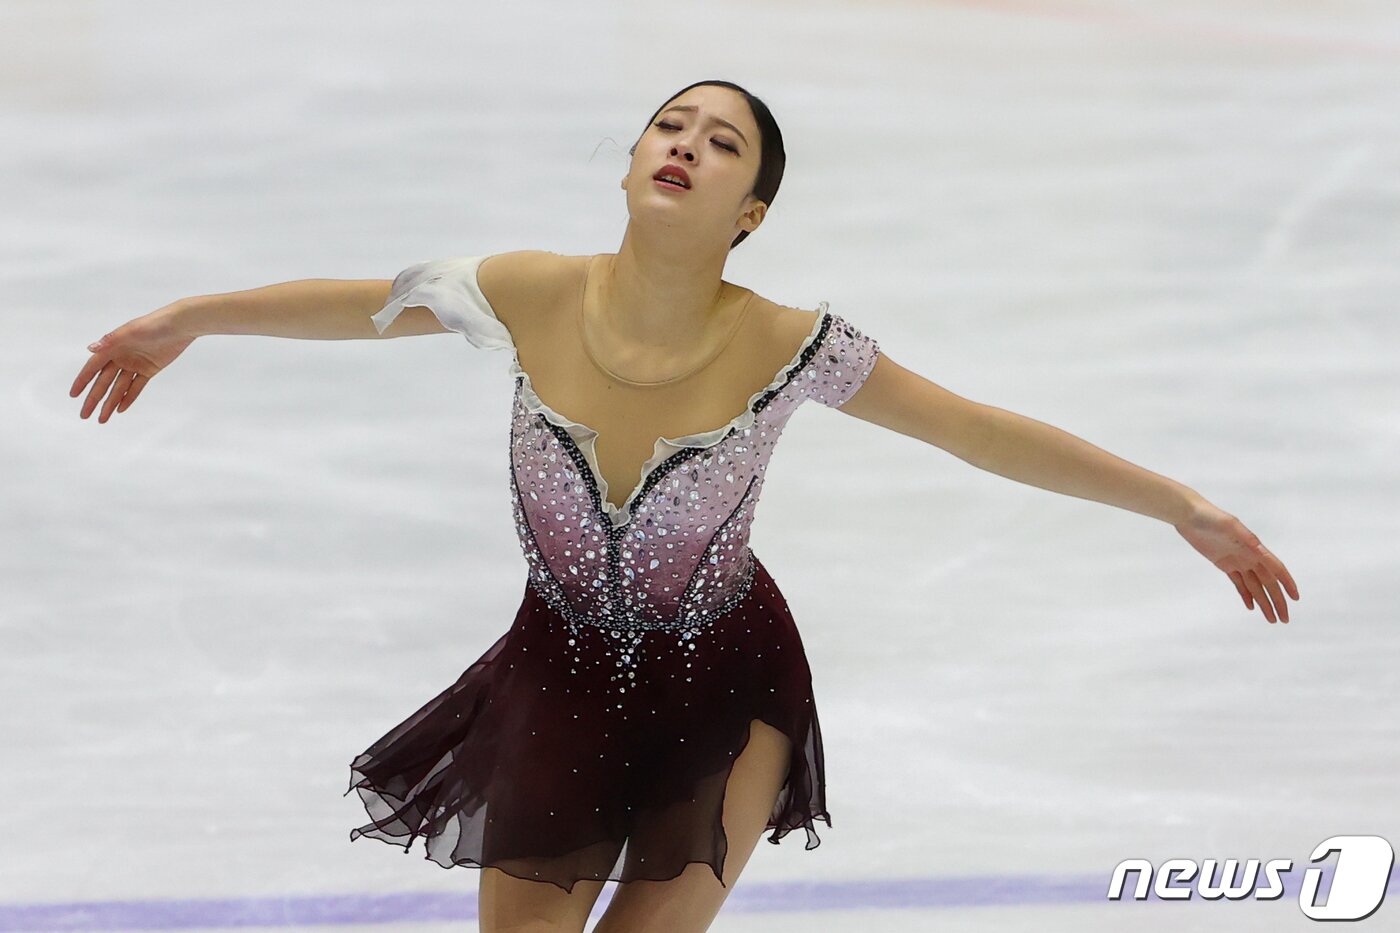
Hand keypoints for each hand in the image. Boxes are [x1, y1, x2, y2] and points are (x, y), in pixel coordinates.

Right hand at [71, 303, 195, 422]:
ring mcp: (135, 364)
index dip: (82, 381)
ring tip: (102, 419)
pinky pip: (136, 386)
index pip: (93, 367)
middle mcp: (121, 356)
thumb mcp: (131, 332)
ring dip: (110, 402)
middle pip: (104, 382)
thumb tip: (90, 348)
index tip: (73, 395)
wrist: (180, 326)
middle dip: (94, 399)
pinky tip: (119, 409)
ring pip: (119, 387)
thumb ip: (111, 341)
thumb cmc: (154, 324)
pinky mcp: (149, 369)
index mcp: (113, 347)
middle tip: (84, 415)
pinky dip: (128, 397)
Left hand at [1174, 499, 1298, 623]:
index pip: (1276, 568)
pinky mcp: (1224, 564)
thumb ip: (1244, 535)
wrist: (1189, 515)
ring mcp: (1237, 561)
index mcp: (1254, 547)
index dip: (1287, 583)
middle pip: (1268, 582)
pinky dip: (1246, 595)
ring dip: (1263, 602)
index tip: (1295, 598)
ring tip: (1271, 619)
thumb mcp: (1228, 524)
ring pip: (1255, 586)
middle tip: (1284, 620)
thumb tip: (1258, 546)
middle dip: (1277, 601)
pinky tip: (1252, 607)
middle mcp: (1249, 556)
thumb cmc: (1209, 516)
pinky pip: (1239, 583)